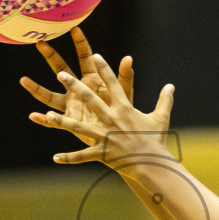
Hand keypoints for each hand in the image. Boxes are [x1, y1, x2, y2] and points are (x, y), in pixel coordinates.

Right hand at [19, 27, 136, 149]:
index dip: (80, 43)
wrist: (118, 134)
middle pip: (61, 70)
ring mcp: (70, 106)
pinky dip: (44, 119)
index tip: (74, 27)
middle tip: (40, 43)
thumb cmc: (121, 112)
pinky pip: (53, 121)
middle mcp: (77, 89)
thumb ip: (124, 78)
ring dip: (36, 89)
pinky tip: (34, 116)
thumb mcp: (124, 95)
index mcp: (92, 79)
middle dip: (51, 56)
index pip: (84, 57)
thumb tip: (128, 58)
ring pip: (50, 96)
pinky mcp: (69, 122)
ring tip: (24, 80)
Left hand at [29, 52, 175, 165]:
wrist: (153, 164)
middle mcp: (112, 119)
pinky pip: (82, 155)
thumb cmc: (156, 140)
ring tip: (47, 115)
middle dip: (74, 85)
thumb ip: (164, 100)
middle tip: (61, 74)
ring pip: (79, 127)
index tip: (95, 55)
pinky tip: (55, 157)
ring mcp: (105, 136)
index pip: (114, 84)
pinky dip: (69, 158)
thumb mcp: (161, 118)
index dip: (105, 68)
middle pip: (90, 99)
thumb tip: (171, 86)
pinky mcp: (101, 153)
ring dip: (62, 121)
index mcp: (125, 108)